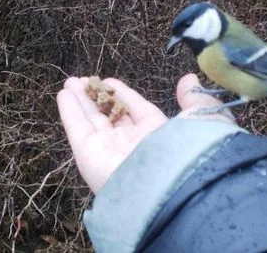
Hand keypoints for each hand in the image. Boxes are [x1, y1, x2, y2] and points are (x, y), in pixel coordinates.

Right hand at [57, 73, 234, 192]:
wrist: (172, 188)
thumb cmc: (191, 151)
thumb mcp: (203, 118)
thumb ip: (194, 99)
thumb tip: (189, 79)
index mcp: (158, 134)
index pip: (136, 110)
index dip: (123, 95)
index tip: (109, 80)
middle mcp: (132, 143)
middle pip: (109, 114)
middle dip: (96, 97)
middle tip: (83, 79)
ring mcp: (109, 149)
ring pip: (91, 119)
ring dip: (80, 100)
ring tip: (70, 82)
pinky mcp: (89, 156)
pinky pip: (77, 129)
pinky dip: (69, 111)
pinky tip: (64, 94)